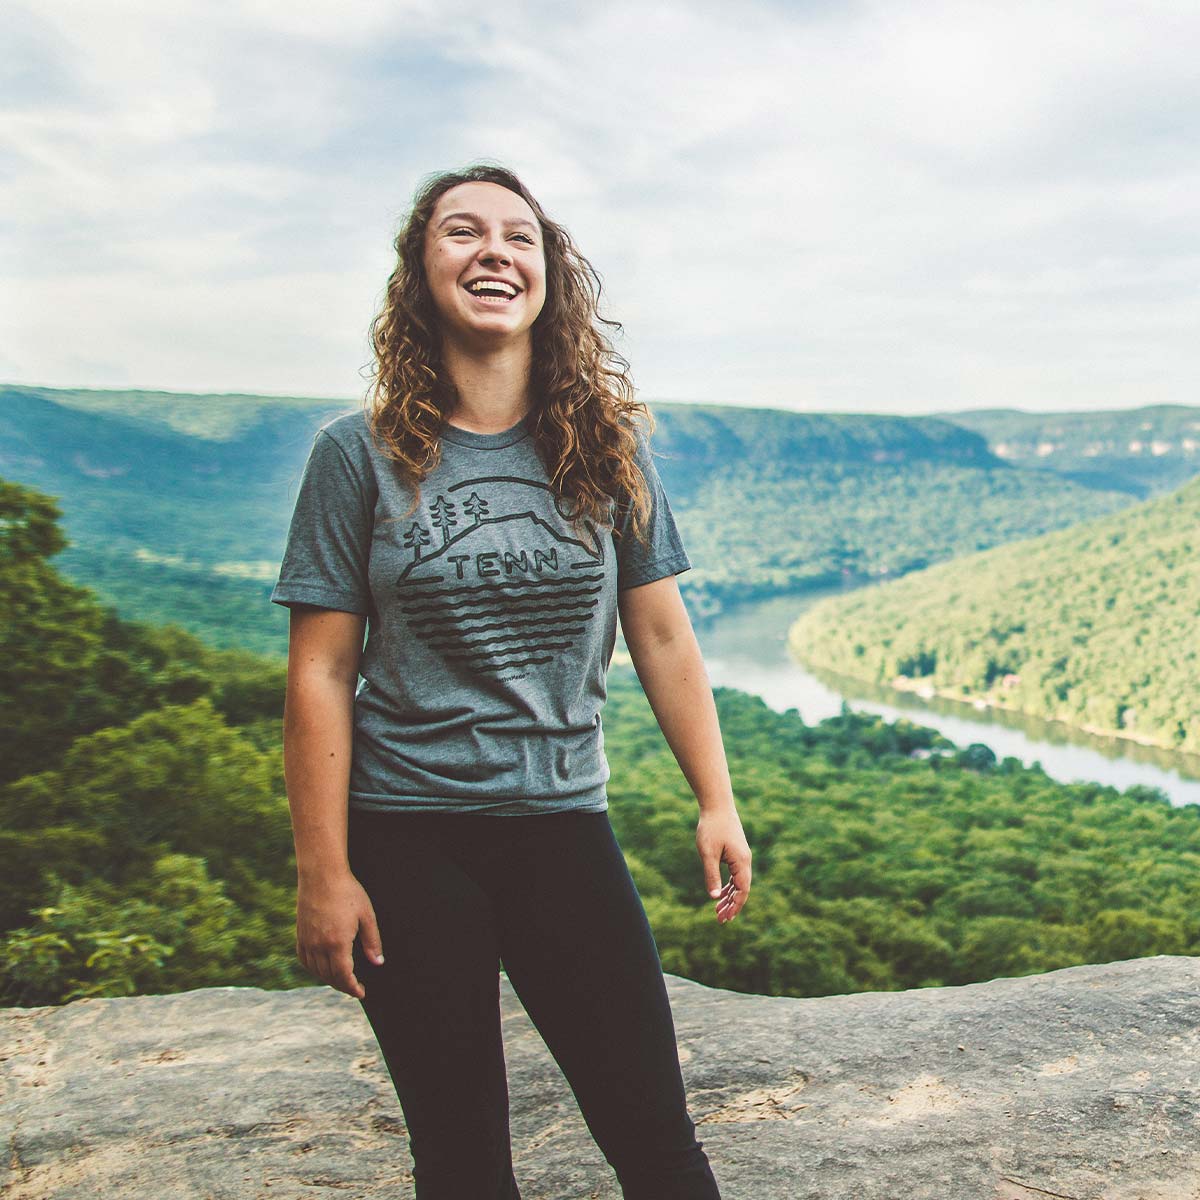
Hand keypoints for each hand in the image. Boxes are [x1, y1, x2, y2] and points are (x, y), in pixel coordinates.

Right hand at [296, 869, 383, 998]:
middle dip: (343, 985)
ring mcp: (307, 941)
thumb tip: (378, 962)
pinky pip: (304, 960)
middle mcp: (319, 946)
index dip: (353, 988)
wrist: (321, 875)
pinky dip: (314, 969)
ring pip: (316, 971)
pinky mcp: (300, 934)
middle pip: (329, 977)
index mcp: (337, 943)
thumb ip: (372, 941)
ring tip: (341, 979)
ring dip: (329, 979)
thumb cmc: (347, 891)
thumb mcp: (367, 915)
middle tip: (354, 987)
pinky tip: (322, 967)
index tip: (361, 992)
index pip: (344, 976)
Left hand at [696, 805, 751, 923]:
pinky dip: (728, 886)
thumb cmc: (711, 828)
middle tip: (720, 919)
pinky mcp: (736, 853)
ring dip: (729, 897)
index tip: (725, 918)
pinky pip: (735, 875)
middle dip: (732, 905)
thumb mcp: (708, 853)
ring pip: (738, 883)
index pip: (742, 891)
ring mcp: (742, 857)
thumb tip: (713, 897)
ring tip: (718, 910)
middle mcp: (745, 861)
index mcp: (741, 862)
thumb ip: (711, 875)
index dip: (735, 907)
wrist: (717, 806)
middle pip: (742, 890)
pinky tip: (719, 893)